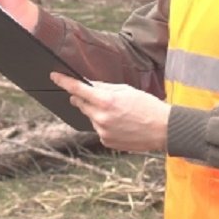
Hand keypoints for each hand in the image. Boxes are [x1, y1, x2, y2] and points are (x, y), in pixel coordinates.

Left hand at [50, 72, 170, 151]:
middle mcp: (100, 117)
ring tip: (119, 114)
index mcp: (105, 101)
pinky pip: (98, 129)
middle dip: (84, 98)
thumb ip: (104, 88)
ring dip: (97, 113)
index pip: (77, 89)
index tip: (54, 76)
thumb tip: (88, 85)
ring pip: (90, 117)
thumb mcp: (126, 90)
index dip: (63, 81)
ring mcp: (102, 131)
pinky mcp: (106, 141)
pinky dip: (104, 125)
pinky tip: (120, 124)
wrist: (163, 129)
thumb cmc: (147, 106)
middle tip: (98, 97)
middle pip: (81, 104)